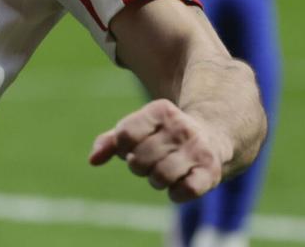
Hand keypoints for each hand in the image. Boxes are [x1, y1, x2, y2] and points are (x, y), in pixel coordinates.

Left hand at [88, 98, 232, 201]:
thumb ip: (111, 141)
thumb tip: (92, 160)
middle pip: (139, 159)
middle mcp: (181, 127)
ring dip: (155, 181)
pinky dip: (175, 194)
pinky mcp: (211, 172)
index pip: (125, 135)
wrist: (211, 136)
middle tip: (148, 162)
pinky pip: (184, 191)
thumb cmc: (162, 135)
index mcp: (160, 110)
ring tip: (162, 173)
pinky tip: (178, 185)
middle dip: (137, 166)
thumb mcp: (137, 129)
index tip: (132, 147)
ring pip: (159, 177)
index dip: (122, 148)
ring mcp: (198, 149)